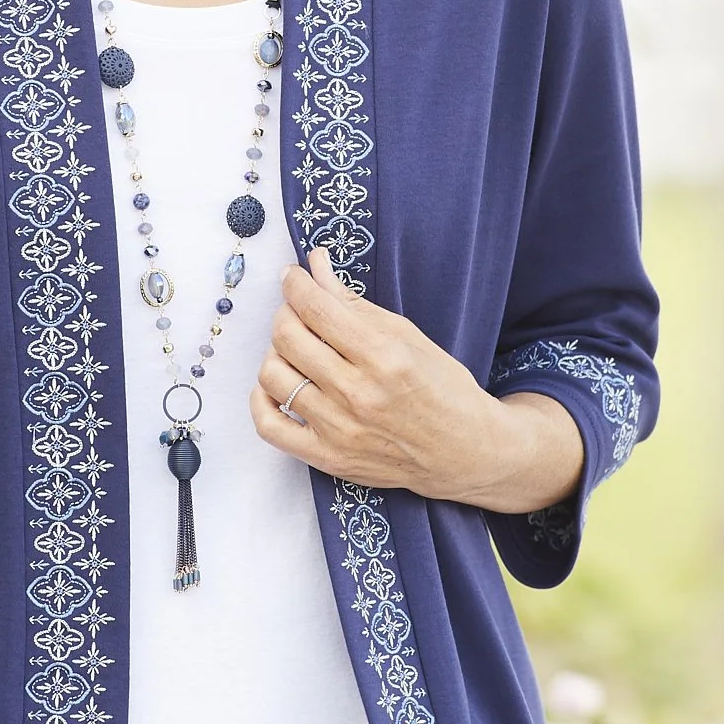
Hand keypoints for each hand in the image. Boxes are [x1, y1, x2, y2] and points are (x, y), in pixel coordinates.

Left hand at [251, 246, 585, 511]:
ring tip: (295, 350)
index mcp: (384, 356)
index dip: (295, 283)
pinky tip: (277, 385)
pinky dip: (260, 399)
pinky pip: (269, 426)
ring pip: (273, 375)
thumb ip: (353, 302)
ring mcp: (340, 430)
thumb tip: (315, 265)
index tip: (293, 277)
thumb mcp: (406, 334)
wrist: (462, 450)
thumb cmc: (441, 387)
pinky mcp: (328, 458)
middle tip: (298, 311)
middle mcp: (358, 393)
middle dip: (286, 312)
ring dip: (276, 352)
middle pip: (288, 337)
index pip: (316, 307)